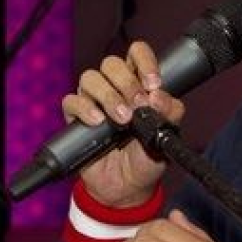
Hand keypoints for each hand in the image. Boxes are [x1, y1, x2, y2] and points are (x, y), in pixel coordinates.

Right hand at [61, 41, 184, 206]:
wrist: (128, 187)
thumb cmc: (147, 158)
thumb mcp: (166, 136)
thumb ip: (170, 113)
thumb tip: (157, 95)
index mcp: (140, 85)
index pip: (137, 53)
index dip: (144, 60)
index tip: (153, 83)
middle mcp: (116, 88)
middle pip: (112, 63)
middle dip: (127, 83)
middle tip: (138, 105)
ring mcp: (94, 102)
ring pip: (90, 78)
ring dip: (109, 96)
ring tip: (122, 119)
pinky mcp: (76, 119)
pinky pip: (71, 101)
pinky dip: (85, 108)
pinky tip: (99, 122)